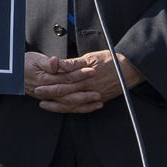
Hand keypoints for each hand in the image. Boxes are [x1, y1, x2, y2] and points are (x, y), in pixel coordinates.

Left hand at [26, 50, 143, 113]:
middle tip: (38, 96)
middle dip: (50, 96)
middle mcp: (88, 88)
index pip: (63, 83)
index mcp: (84, 77)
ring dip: (58, 106)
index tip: (38, 86)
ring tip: (46, 105)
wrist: (129, 69)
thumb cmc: (109, 60)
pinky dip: (73, 109)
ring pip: (73, 104)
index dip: (50, 86)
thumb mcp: (90, 57)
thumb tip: (57, 64)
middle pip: (65, 95)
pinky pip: (84, 108)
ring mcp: (93, 96)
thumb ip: (72, 63)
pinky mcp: (99, 100)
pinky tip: (65, 109)